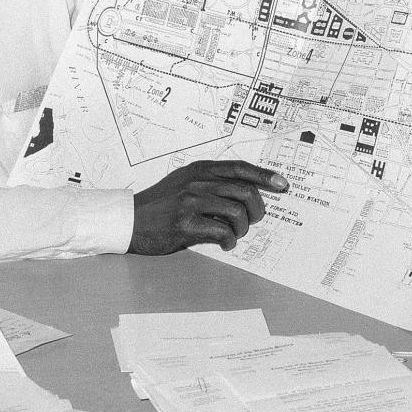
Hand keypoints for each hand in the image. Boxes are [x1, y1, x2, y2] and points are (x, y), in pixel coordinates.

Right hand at [130, 160, 287, 254]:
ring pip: (237, 213)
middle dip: (257, 209)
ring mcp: (191, 202)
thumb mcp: (184, 183)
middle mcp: (197, 182)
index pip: (240, 167)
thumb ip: (210, 183)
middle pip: (245, 191)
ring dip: (242, 228)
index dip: (264, 175)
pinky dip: (229, 240)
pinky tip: (224, 243)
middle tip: (253, 221)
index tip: (282, 184)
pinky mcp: (185, 224)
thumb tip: (246, 192)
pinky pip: (222, 231)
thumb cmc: (160, 204)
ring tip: (234, 234)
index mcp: (199, 169)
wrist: (129, 220)